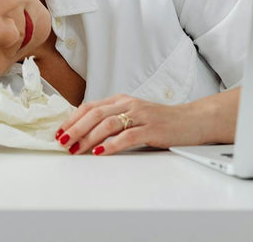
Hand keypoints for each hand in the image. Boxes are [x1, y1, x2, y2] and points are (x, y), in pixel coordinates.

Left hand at [55, 94, 210, 156]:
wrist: (192, 120)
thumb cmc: (162, 121)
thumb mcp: (134, 115)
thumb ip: (114, 119)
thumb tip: (84, 132)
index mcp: (122, 100)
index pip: (90, 106)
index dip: (72, 119)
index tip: (59, 131)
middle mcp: (129, 104)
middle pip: (95, 113)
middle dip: (75, 128)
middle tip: (62, 142)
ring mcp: (141, 116)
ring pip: (107, 123)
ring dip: (88, 137)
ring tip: (76, 149)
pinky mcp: (152, 129)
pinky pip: (127, 136)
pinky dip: (111, 145)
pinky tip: (100, 152)